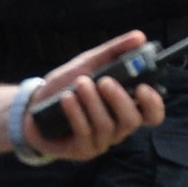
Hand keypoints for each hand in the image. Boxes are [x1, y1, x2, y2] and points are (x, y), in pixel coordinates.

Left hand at [16, 32, 172, 165]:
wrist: (33, 105)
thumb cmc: (68, 85)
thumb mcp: (89, 64)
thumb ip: (114, 52)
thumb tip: (140, 36)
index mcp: (125, 108)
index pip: (152, 114)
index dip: (153, 104)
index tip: (144, 88)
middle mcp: (118, 127)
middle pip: (131, 120)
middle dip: (119, 100)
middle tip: (104, 81)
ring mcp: (101, 141)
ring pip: (106, 126)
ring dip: (93, 103)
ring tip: (80, 84)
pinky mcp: (81, 150)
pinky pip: (84, 133)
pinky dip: (76, 113)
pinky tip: (67, 98)